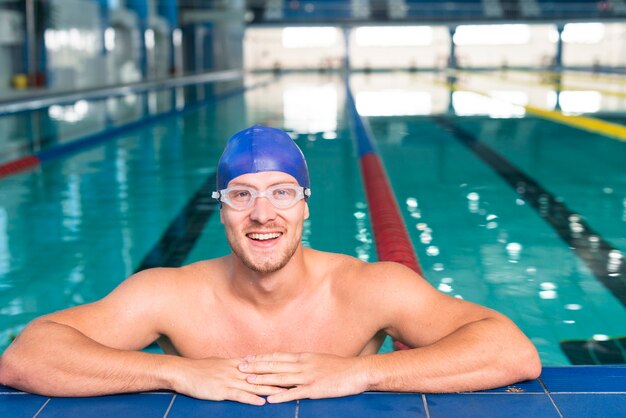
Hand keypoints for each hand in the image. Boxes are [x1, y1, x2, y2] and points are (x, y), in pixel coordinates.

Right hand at [170, 356, 285, 404]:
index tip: (291, 368)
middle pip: (261, 374)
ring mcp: (229, 380)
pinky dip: (250, 398)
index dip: (276, 368)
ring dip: (269, 389)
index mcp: (237, 364)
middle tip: (294, 380)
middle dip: (278, 378)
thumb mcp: (220, 363)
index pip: (261, 365)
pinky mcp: (221, 390)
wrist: (182, 372)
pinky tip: (261, 402)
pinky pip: (239, 395)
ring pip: (253, 385)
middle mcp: (236, 371)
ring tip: (285, 392)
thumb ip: (234, 364)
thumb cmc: (200, 369)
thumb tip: (247, 361)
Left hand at [237, 352, 369, 402]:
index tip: (246, 358)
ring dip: (263, 379)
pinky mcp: (314, 389)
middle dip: (256, 366)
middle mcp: (302, 365)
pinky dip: (280, 395)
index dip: (261, 357)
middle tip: (239, 367)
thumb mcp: (319, 360)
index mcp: (303, 357)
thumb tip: (291, 364)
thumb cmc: (339, 367)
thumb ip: (304, 362)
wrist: (357, 371)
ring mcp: (307, 377)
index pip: (277, 356)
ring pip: (280, 378)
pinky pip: (294, 393)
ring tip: (247, 381)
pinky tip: (269, 398)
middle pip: (275, 365)